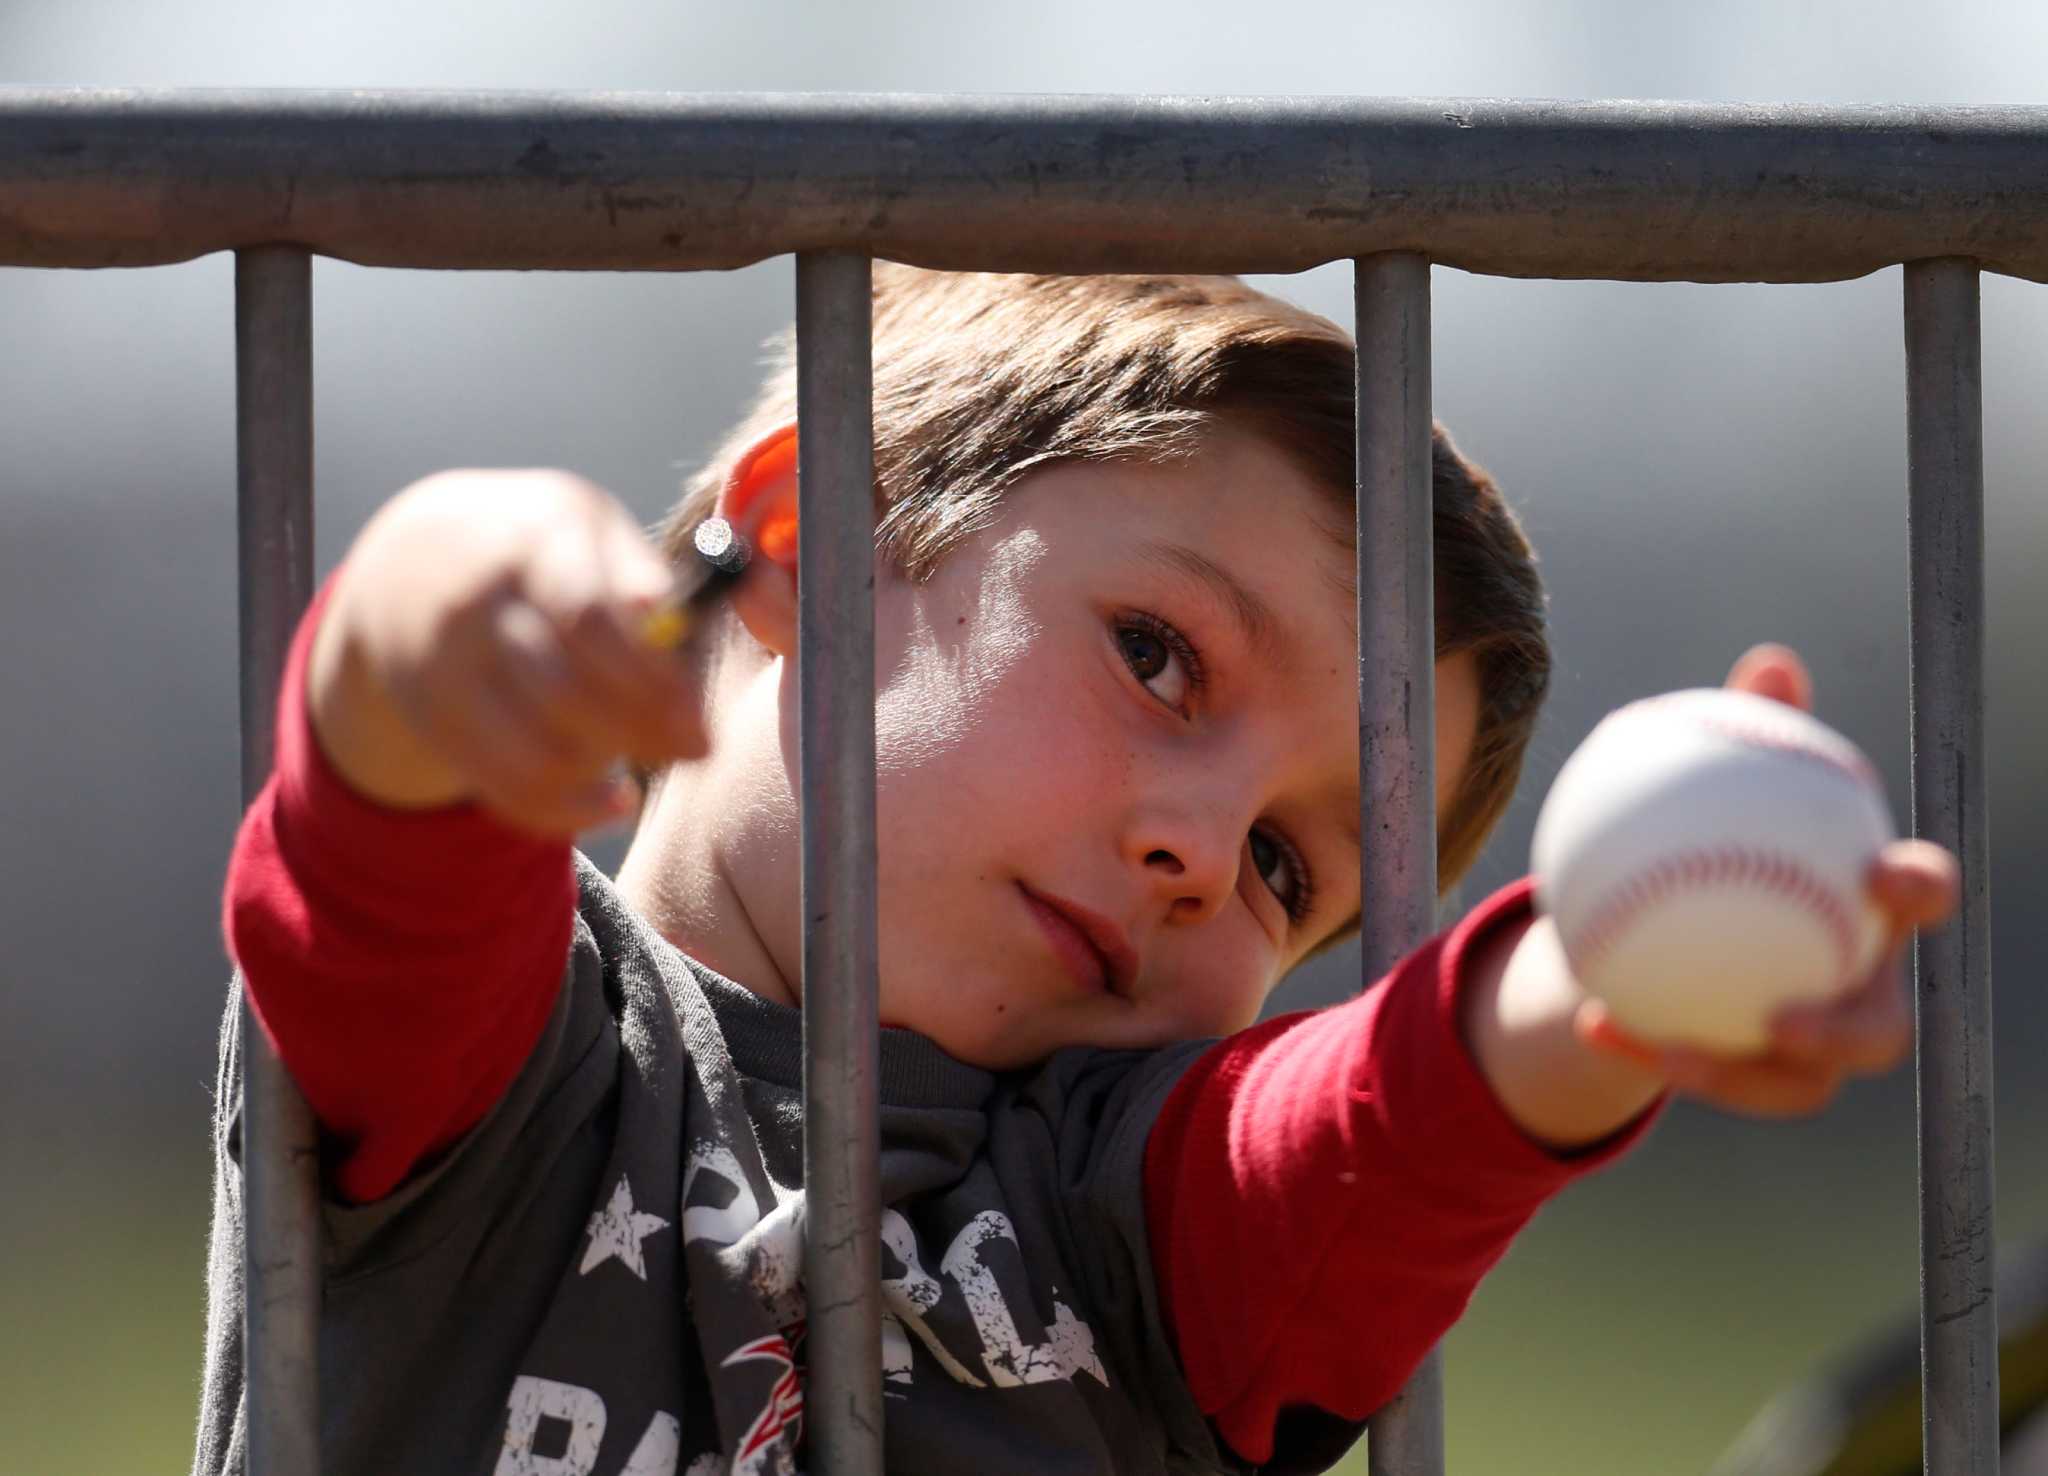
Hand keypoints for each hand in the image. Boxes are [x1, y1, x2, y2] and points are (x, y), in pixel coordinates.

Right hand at [309, 469, 709, 836]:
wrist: (412, 564)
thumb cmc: (538, 551)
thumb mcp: (583, 527)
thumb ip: (631, 568)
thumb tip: (664, 611)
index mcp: (528, 543)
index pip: (590, 620)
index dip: (653, 679)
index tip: (700, 715)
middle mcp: (476, 605)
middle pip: (565, 694)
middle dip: (644, 732)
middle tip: (698, 748)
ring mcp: (444, 668)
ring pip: (536, 753)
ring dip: (607, 772)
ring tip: (650, 767)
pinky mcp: (432, 722)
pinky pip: (506, 789)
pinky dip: (569, 811)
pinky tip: (616, 801)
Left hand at [1574, 643, 1960, 1115]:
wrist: (1676, 918)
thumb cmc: (1722, 836)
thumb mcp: (1725, 783)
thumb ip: (1753, 733)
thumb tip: (1771, 661)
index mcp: (1867, 907)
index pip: (1919, 896)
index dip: (1919, 891)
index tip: (1883, 876)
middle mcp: (1858, 987)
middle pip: (1879, 1028)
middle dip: (1845, 1032)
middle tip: (1783, 1019)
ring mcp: (1809, 1049)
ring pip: (1794, 1084)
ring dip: (1734, 1075)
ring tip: (1671, 1050)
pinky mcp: (1750, 1079)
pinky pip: (1701, 1076)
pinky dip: (1645, 1049)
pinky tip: (1589, 1021)